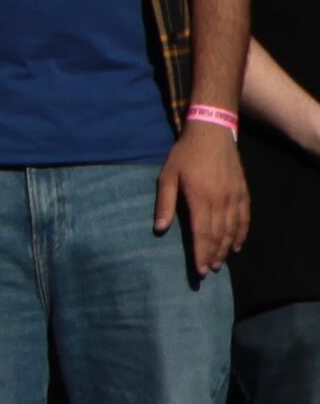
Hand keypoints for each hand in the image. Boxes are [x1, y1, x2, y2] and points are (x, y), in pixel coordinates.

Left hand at [171, 121, 251, 276]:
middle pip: (219, 235)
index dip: (201, 253)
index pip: (202, 233)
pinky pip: (245, 218)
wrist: (212, 132)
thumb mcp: (167, 176)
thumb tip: (160, 228)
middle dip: (213, 255)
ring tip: (220, 262)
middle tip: (209, 271)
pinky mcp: (243, 192)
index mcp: (201, 198)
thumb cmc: (185, 154)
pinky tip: (237, 244)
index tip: (200, 270)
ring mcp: (235, 197)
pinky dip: (242, 233)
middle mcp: (221, 201)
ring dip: (227, 248)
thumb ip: (165, 203)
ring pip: (233, 229)